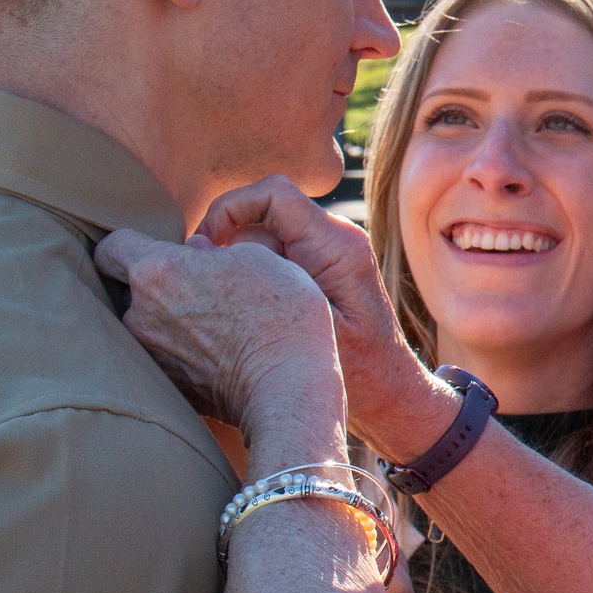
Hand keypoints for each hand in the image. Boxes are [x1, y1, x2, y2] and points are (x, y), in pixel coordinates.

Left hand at [94, 230, 346, 463]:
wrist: (289, 384)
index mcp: (157, 270)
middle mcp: (140, 314)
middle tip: (194, 289)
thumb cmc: (278, 312)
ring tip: (209, 326)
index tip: (152, 251)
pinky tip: (214, 354)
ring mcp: (149, 355)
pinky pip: (163, 360)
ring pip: (144, 328)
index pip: (111, 248)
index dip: (128, 245)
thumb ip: (212, 248)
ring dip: (166, 322)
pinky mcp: (165, 387)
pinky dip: (180, 354)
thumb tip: (195, 250)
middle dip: (153, 287)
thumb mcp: (256, 256)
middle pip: (128, 291)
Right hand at [194, 176, 451, 455]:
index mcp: (336, 245)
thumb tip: (201, 249)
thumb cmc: (358, 376)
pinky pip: (274, 262)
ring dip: (241, 272)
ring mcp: (327, 255)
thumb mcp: (308, 332)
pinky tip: (245, 319)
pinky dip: (253, 282)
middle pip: (261, 219)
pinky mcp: (319, 273)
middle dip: (230, 250)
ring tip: (230, 315)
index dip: (230, 208)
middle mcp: (334, 240)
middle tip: (208, 290)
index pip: (274, 193)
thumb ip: (260, 287)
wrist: (392, 398)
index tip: (204, 247)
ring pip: (263, 242)